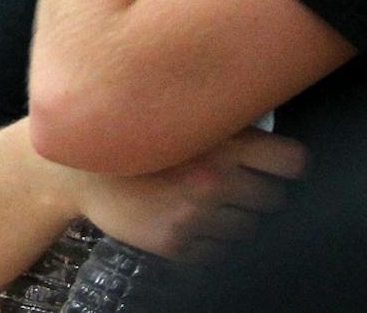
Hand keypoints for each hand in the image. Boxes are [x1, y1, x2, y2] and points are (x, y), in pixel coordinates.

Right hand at [72, 126, 306, 263]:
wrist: (75, 170)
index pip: (292, 162)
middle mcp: (214, 180)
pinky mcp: (178, 244)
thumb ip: (220, 123)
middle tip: (238, 181)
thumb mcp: (178, 115)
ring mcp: (196, 216)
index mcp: (220, 142)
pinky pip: (218, 251)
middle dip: (260, 191)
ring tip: (208, 199)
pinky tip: (189, 218)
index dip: (288, 163)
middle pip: (274, 199)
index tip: (281, 164)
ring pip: (249, 228)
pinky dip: (209, 239)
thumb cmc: (129, 136)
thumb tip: (267, 129)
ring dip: (235, 216)